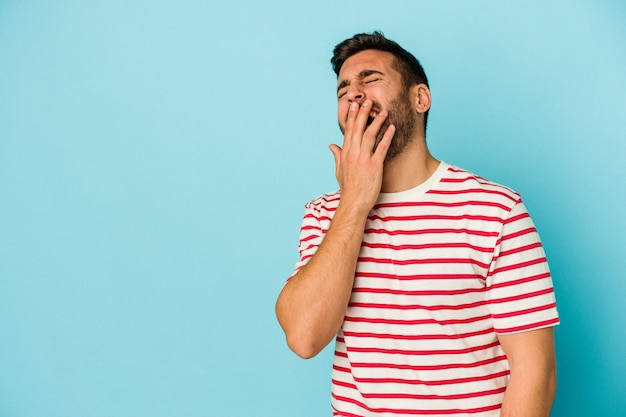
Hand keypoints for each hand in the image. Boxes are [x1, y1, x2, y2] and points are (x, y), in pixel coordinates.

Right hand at [329, 99, 395, 213]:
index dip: (351, 116)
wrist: (354, 203)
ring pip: (369, 135)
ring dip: (377, 122)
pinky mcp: (375, 166)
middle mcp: (353, 154)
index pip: (348, 131)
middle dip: (363, 113)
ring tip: (383, 111)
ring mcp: (364, 159)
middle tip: (368, 101)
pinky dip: (387, 137)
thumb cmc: (348, 188)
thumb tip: (331, 145)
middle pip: (358, 129)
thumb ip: (337, 156)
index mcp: (345, 153)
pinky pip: (382, 148)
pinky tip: (392, 128)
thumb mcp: (339, 171)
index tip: (354, 105)